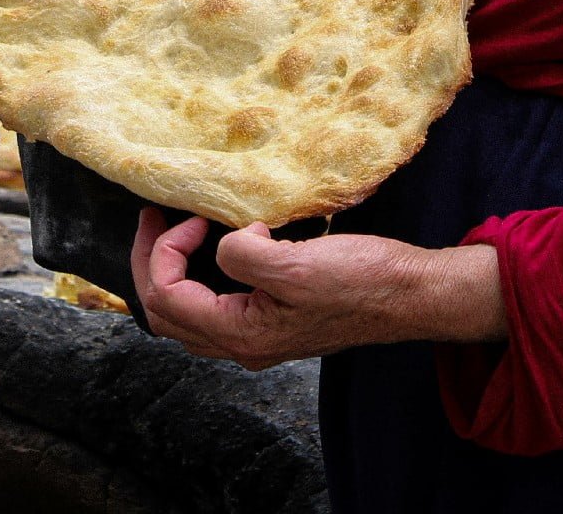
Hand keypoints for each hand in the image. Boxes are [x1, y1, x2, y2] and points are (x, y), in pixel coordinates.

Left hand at [131, 207, 505, 369]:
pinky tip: (223, 246)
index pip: (167, 297)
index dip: (164, 252)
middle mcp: (243, 344)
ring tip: (178, 231)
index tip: (194, 217)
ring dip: (173, 272)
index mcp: (241, 334)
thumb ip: (244, 257)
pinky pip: (217, 306)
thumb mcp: (297, 266)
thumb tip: (224, 243)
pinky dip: (203, 276)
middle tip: (156, 218)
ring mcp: (260, 336)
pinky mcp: (277, 321)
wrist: (410, 294)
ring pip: (188, 314)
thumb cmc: (362, 281)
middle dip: (152, 263)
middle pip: (166, 313)